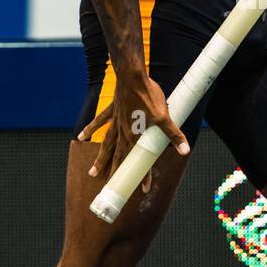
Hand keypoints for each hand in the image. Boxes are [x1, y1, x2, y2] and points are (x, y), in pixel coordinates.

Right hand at [77, 74, 189, 192]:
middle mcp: (123, 132)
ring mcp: (115, 122)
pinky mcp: (111, 110)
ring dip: (100, 159)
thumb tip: (185, 149)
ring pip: (106, 145)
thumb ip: (173, 134)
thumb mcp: (164, 116)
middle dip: (114, 173)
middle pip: (118, 157)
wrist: (132, 76)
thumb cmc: (148, 95)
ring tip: (93, 173)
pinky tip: (82, 137)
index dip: (144, 176)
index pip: (140, 160)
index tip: (144, 190)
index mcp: (135, 136)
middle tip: (108, 187)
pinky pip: (99, 122)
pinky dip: (90, 130)